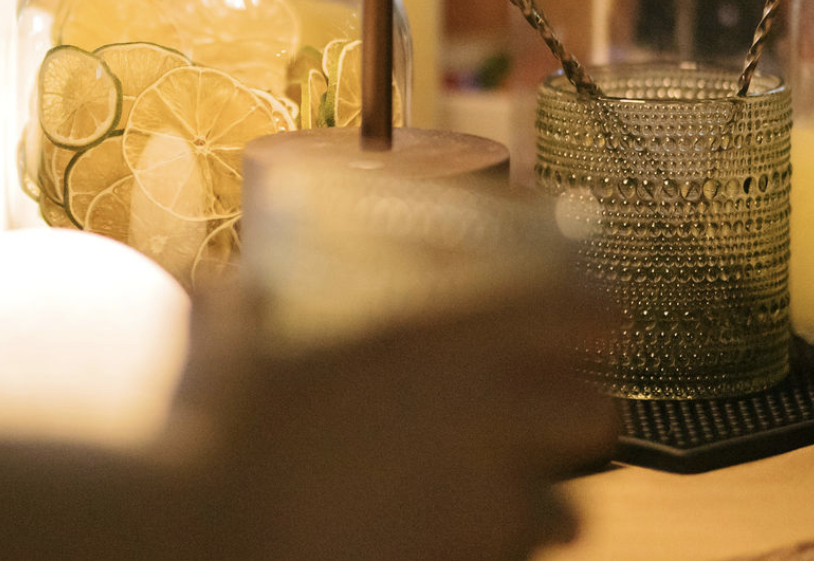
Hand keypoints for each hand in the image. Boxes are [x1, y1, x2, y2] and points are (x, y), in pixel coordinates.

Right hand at [169, 275, 618, 560]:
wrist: (211, 546)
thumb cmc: (217, 439)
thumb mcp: (227, 349)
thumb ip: (240, 305)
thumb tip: (222, 280)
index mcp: (437, 347)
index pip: (568, 315)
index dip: (595, 313)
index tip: (603, 317)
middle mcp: (482, 423)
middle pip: (593, 414)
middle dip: (582, 410)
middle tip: (555, 407)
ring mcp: (482, 511)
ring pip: (571, 509)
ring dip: (550, 498)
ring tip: (507, 496)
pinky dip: (505, 550)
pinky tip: (463, 541)